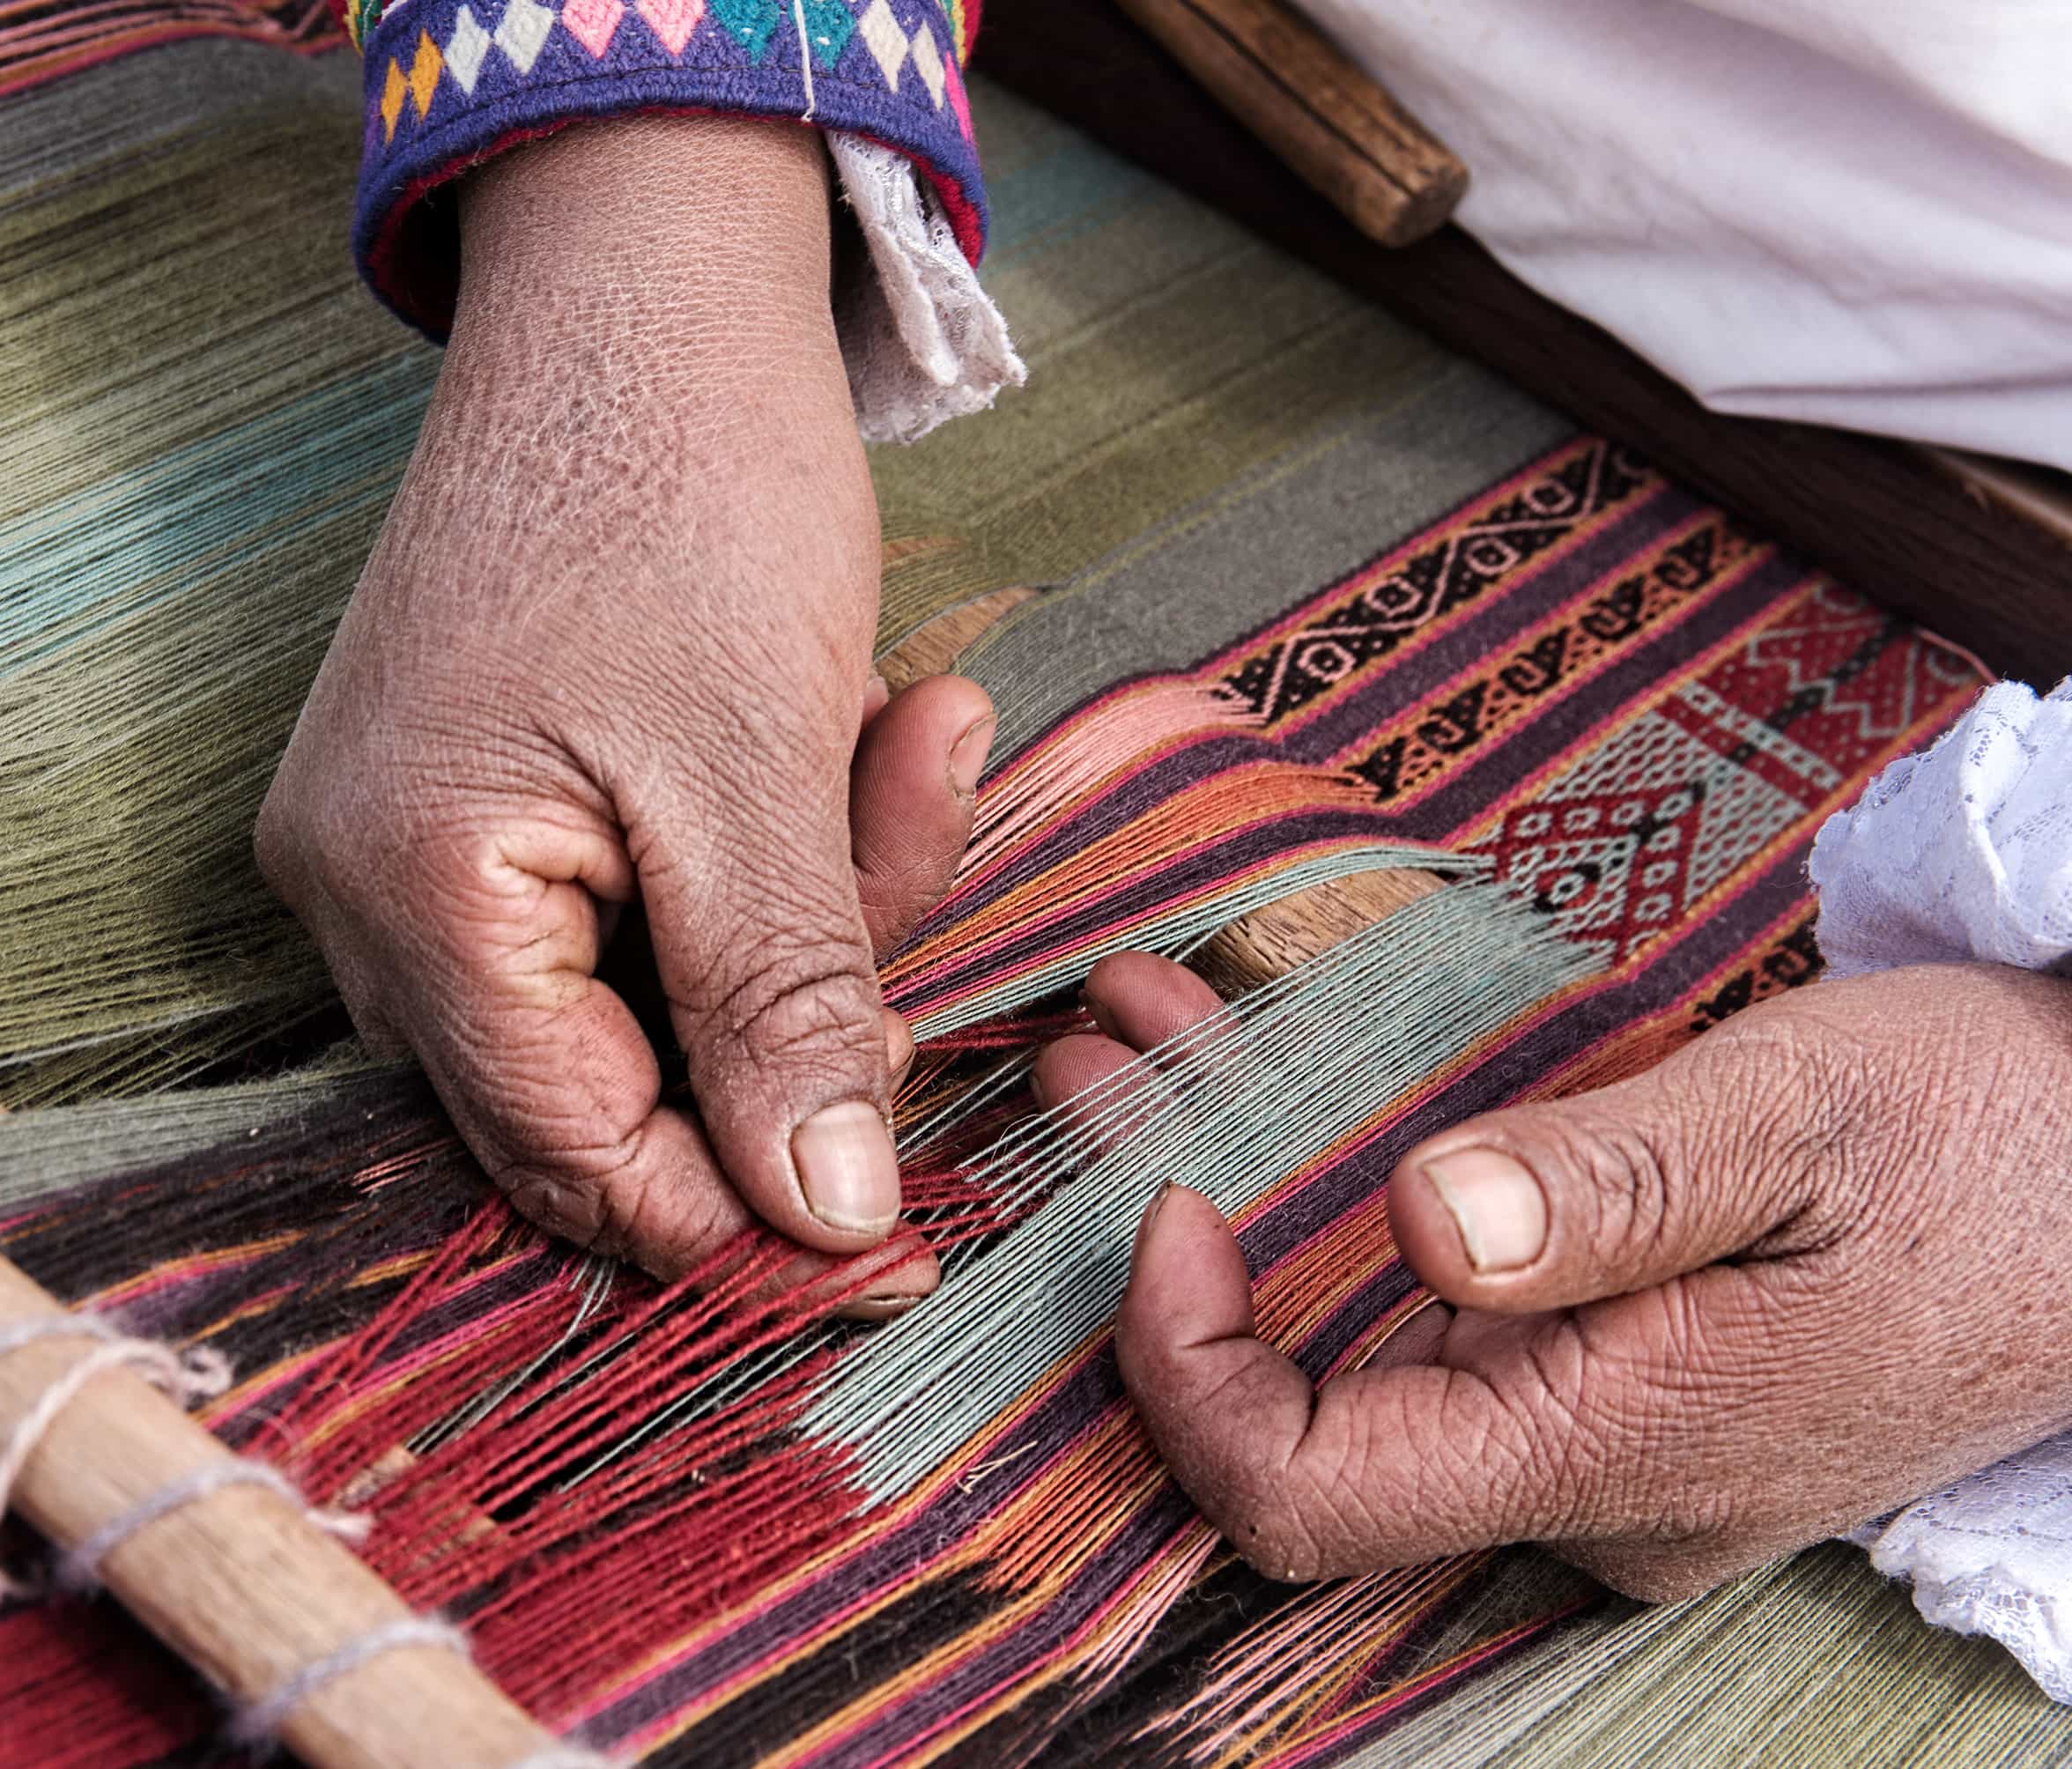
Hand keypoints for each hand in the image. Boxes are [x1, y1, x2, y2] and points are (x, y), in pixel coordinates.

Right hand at [256, 117, 992, 1297]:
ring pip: (635, 1001)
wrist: (635, 279)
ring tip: (911, 742)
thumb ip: (786, 1009)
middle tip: (913, 864)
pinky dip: (754, 859)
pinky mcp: (466, 797)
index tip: (899, 1227)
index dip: (746, 1213)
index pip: (579, 1159)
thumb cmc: (688, 483)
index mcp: (410, 895)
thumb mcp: (763, 769)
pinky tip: (860, 726)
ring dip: (799, 916)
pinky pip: (624, 907)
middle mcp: (364, 897)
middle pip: (609, 1091)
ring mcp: (404, 845)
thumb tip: (830, 1224)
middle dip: (796, 1014)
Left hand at [1038, 949, 2071, 1596]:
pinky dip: (1329, 1199)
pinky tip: (1274, 1069)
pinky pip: (1426, 1319)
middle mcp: (1581, 1489)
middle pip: (1298, 1419)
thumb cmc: (1986, 1139)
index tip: (1166, 1196)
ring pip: (1349, 1354)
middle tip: (1094, 1066)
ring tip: (1146, 1028)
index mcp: (1616, 1451)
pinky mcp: (1609, 1383)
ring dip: (1238, 1192)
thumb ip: (1609, 1185)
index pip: (1307, 1495)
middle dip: (1173, 1248)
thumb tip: (1425, 1228)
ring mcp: (1593, 1445)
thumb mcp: (1803, 1116)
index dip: (1189, 1367)